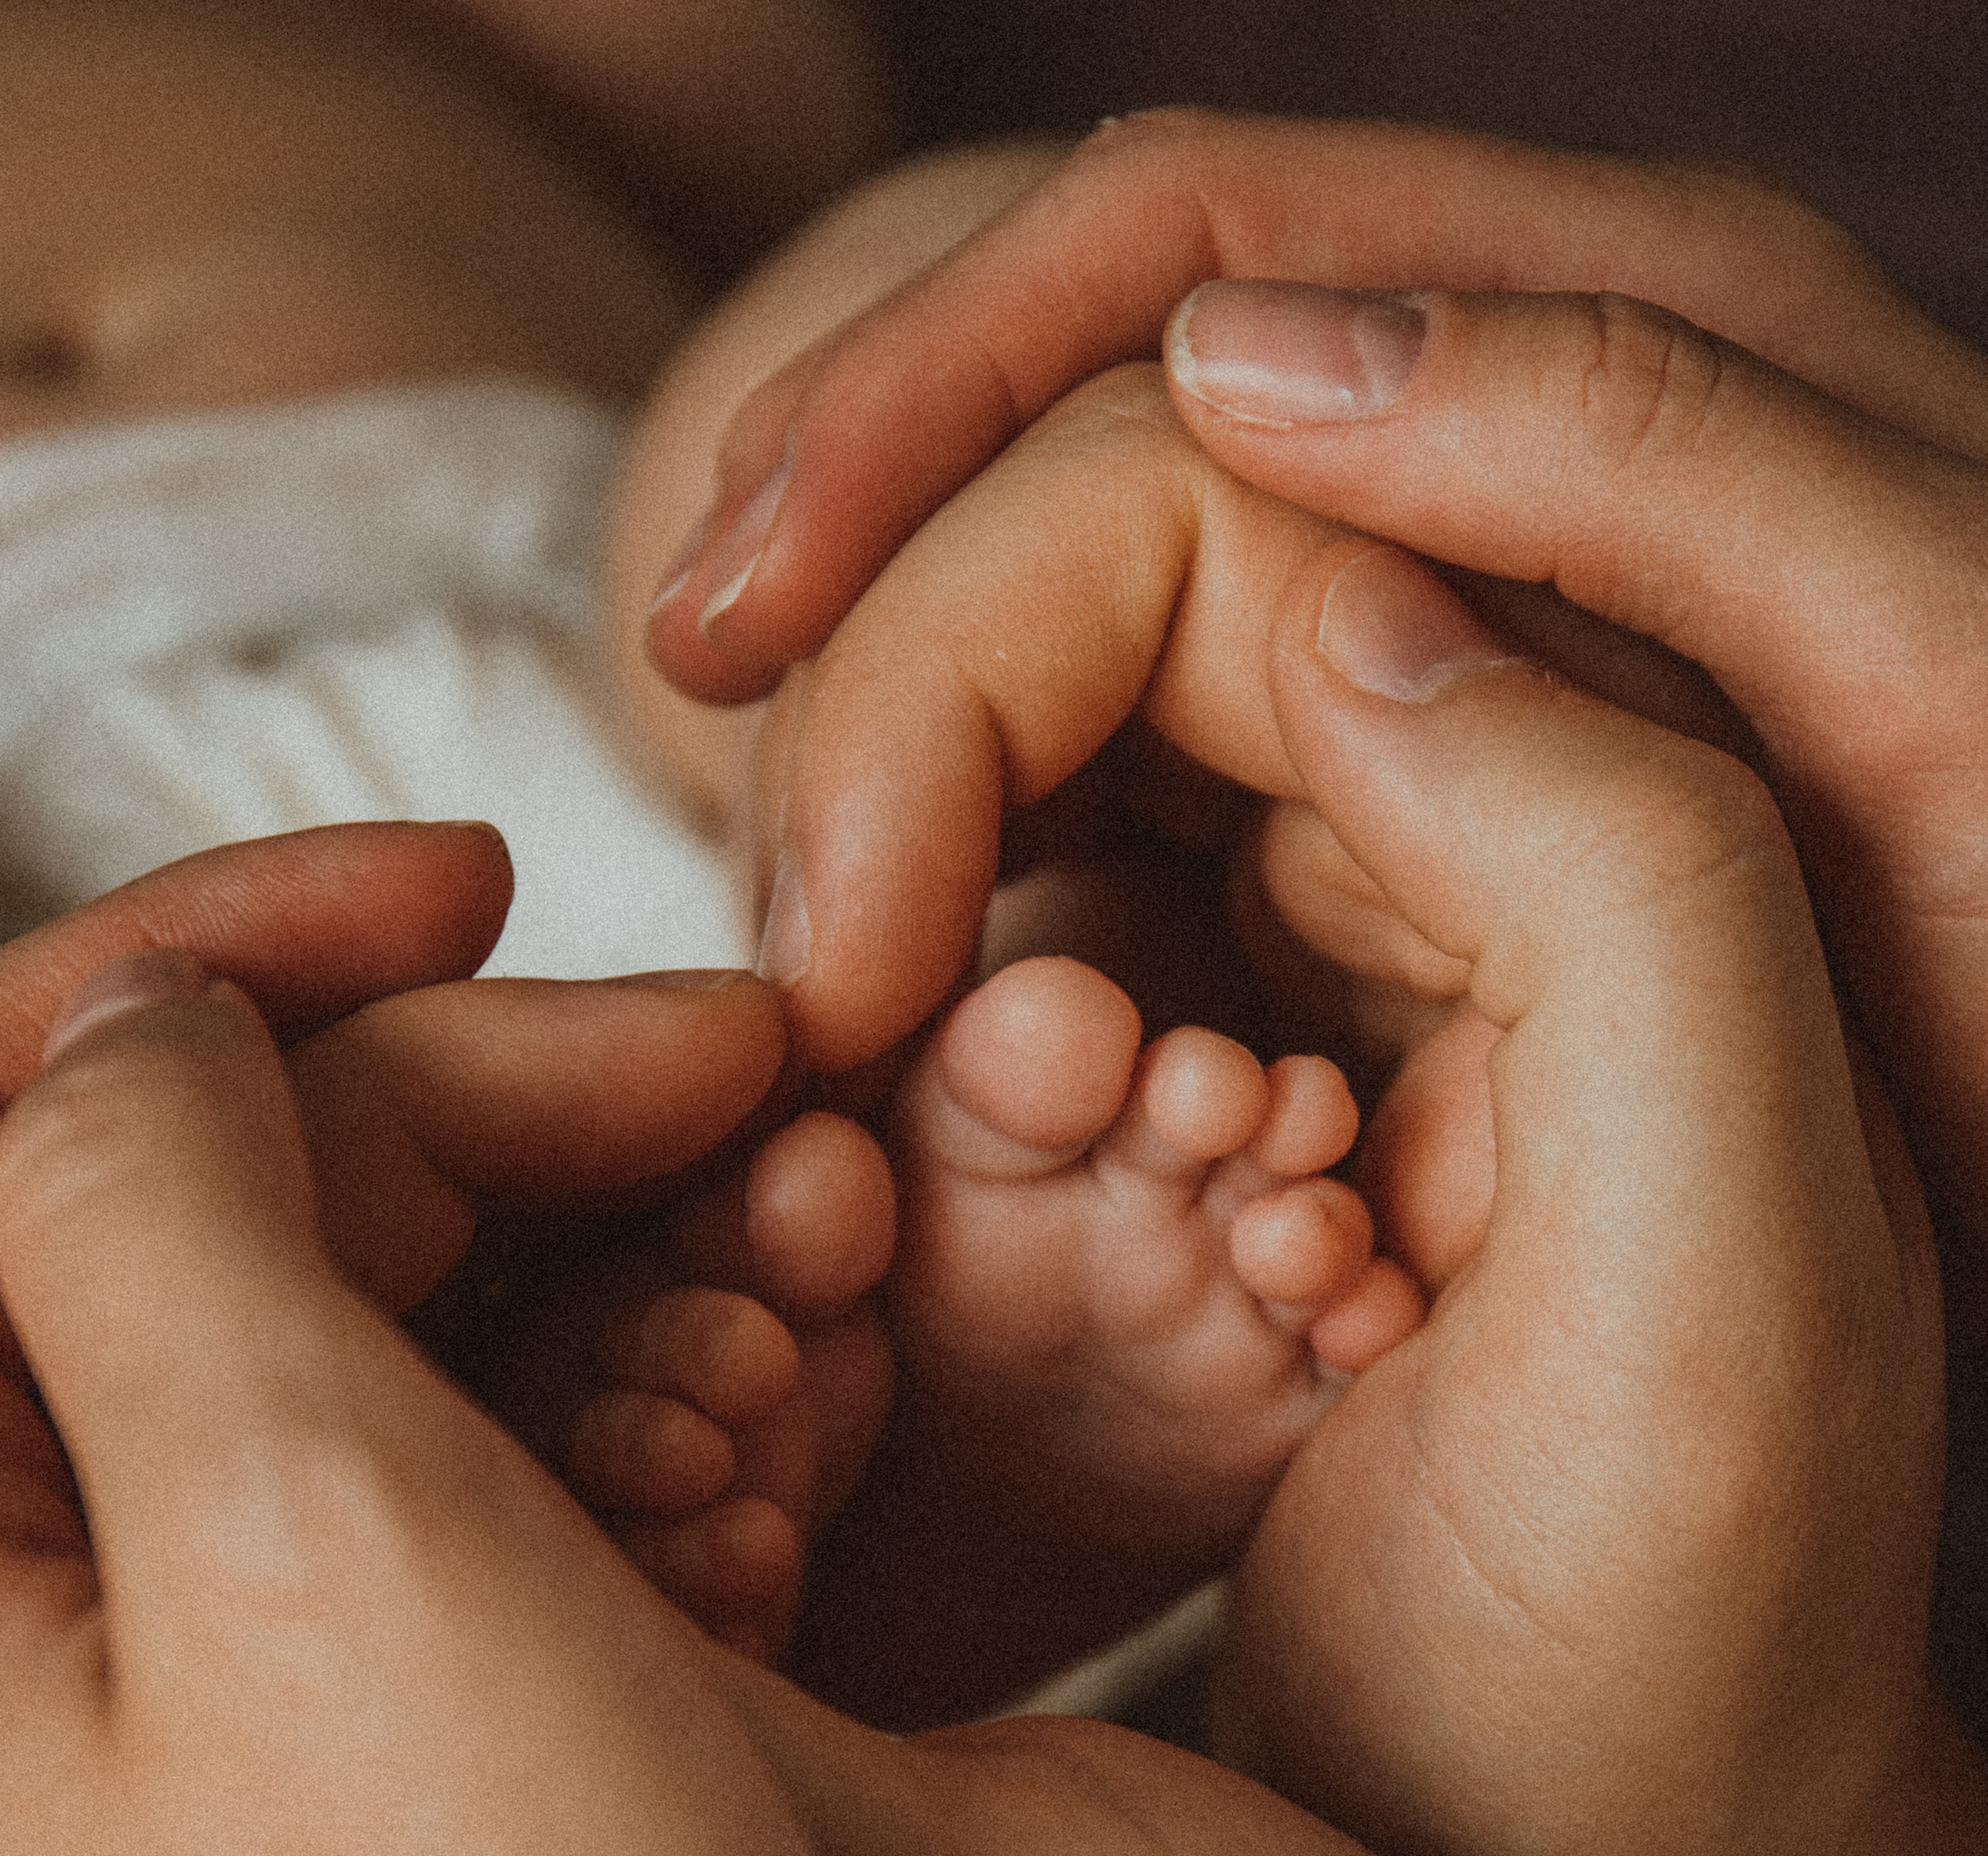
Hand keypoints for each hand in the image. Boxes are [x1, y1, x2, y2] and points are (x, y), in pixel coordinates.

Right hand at [649, 118, 1987, 1258]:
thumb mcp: (1928, 669)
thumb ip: (1633, 462)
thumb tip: (1248, 359)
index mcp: (1628, 336)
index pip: (1189, 254)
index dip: (936, 392)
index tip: (757, 587)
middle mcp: (1514, 432)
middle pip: (1096, 374)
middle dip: (867, 506)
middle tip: (692, 667)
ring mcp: (1451, 605)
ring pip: (1104, 555)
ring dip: (915, 660)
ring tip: (768, 799)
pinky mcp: (1419, 772)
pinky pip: (1167, 743)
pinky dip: (1026, 807)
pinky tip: (928, 899)